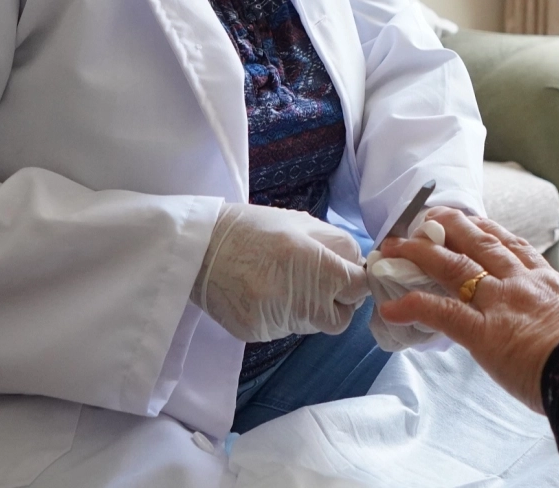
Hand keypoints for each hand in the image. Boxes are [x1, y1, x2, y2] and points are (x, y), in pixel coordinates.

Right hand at [191, 201, 368, 342]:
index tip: (347, 273)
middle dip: (337, 303)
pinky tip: (265, 293)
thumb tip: (359, 265)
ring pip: (313, 326)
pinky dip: (283, 315)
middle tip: (321, 282)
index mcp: (316, 267)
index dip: (356, 280)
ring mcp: (277, 322)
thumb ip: (338, 245)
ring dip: (310, 309)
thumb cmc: (254, 228)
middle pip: (340, 318)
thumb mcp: (303, 223)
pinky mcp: (257, 334)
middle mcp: (300, 301)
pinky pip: (285, 329)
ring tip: (285, 282)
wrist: (199, 248)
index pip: (358, 289)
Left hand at [377, 208, 558, 411]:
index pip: (517, 249)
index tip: (476, 220)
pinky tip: (391, 302)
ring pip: (452, 267)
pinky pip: (440, 313)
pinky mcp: (484, 332)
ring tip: (394, 245)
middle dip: (449, 229)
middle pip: (480, 245)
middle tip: (427, 216)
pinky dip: (412, 304)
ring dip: (419, 254)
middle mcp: (524, 285)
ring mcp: (502, 305)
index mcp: (554, 284)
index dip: (492, 232)